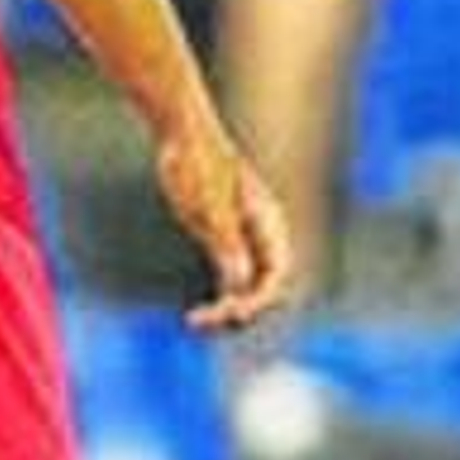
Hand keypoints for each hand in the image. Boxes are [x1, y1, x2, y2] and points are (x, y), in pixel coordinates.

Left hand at [152, 101, 296, 333]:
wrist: (182, 135)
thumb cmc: (198, 162)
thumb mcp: (209, 204)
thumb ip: (226, 243)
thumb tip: (241, 284)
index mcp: (267, 224)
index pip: (277, 275)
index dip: (260, 299)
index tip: (233, 313)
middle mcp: (260, 235)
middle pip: (265, 287)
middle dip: (243, 310)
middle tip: (207, 322)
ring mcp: (242, 239)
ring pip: (246, 289)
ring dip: (228, 312)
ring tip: (197, 324)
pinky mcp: (221, 240)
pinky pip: (229, 282)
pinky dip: (218, 301)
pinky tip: (195, 317)